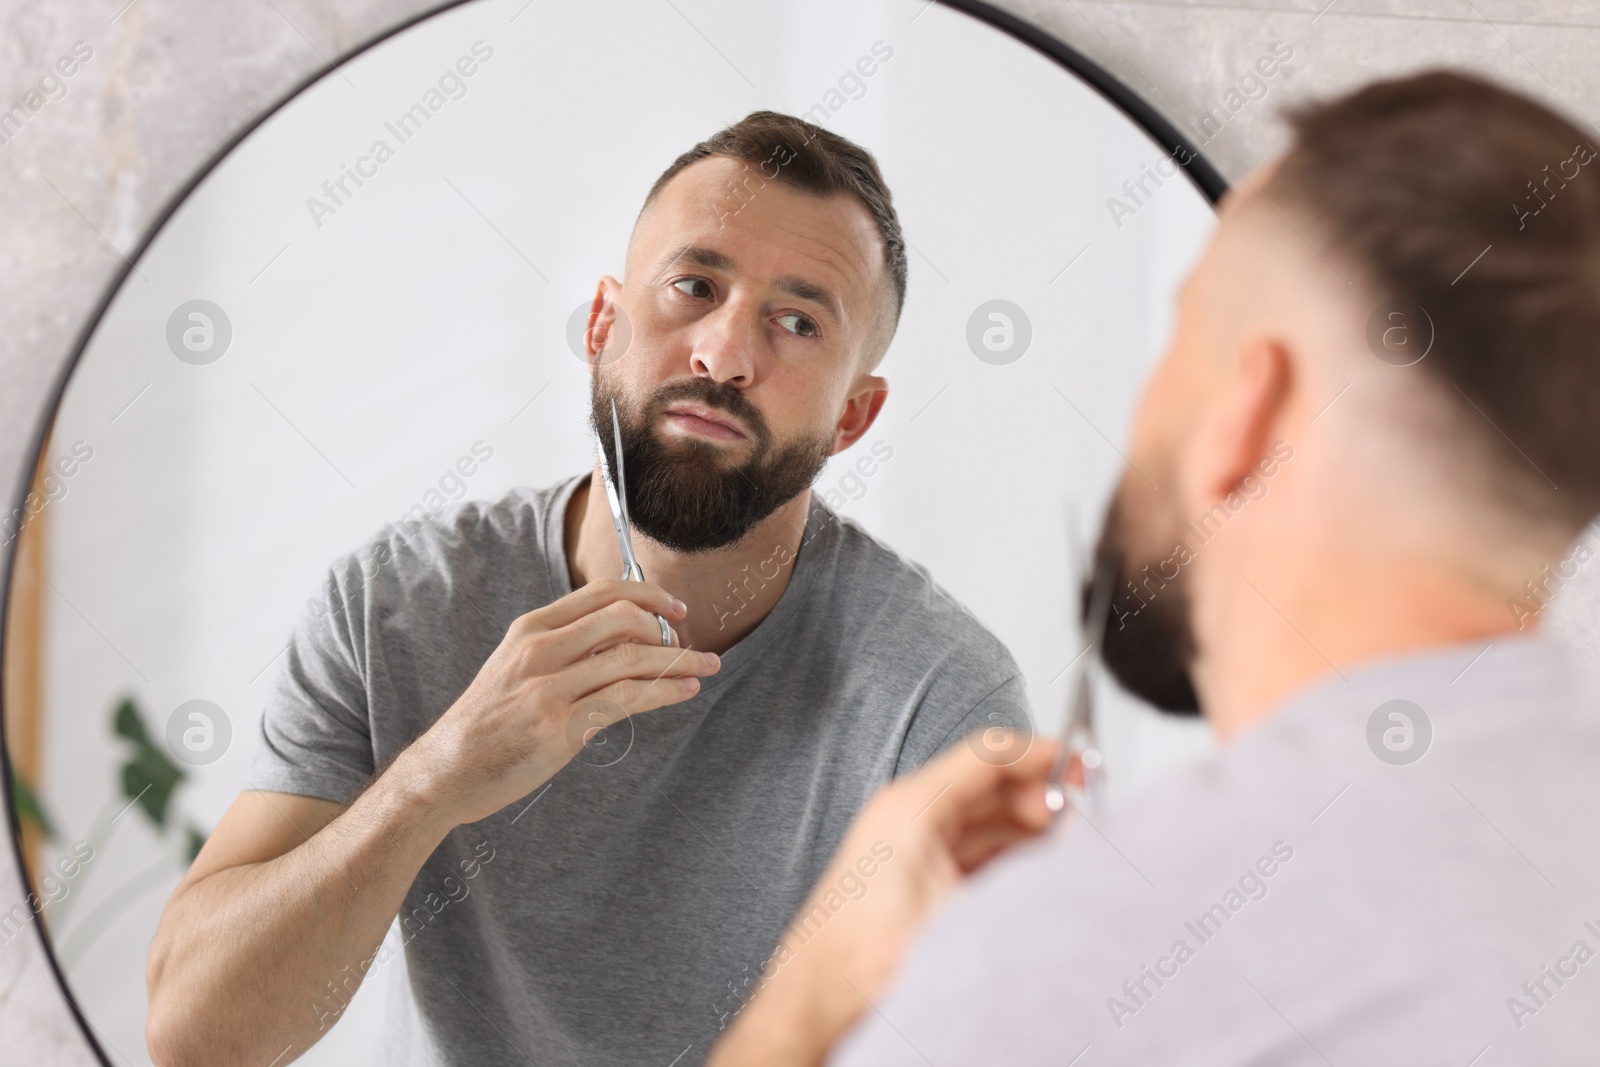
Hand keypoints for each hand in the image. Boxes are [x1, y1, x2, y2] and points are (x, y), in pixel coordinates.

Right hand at [401, 578, 719, 825]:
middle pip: (624, 618)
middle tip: (689, 646)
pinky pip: (627, 699)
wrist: (446, 770)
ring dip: (680, 660)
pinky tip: (684, 690)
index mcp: (531, 628)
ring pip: (632, 659)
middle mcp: (540, 650)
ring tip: (707, 666)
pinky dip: (665, 691)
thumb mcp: (515, 666)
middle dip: (668, 630)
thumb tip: (623, 638)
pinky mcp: (560, 726)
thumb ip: (562, 648)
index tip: (676, 609)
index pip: (602, 592)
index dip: (649, 595)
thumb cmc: (487, 721)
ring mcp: (550, 688)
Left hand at [709, 731, 1057, 1066]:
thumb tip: (1073, 864)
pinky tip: (1036, 881)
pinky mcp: (919, 877)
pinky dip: (1012, 859)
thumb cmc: (857, 959)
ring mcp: (914, 847)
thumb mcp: (957, 918)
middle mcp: (911, 818)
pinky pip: (977, 852)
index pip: (988, 755)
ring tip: (1068, 857)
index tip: (1082, 767)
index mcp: (912, 807)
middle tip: (1084, 828)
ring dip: (1031, 834)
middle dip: (1044, 801)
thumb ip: (1021, 886)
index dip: (1041, 756)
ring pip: (989, 822)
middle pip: (993, 787)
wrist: (817, 1002)